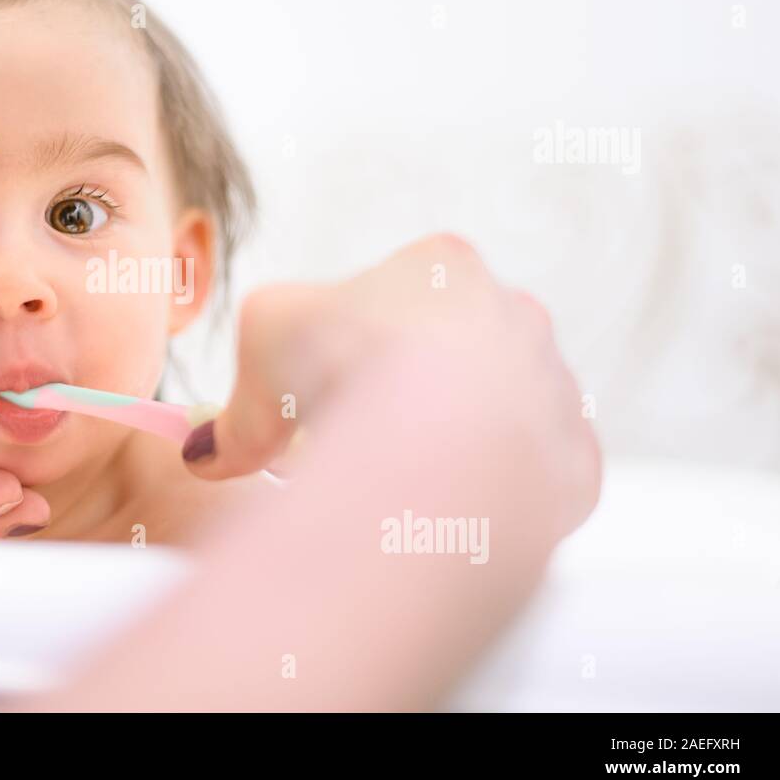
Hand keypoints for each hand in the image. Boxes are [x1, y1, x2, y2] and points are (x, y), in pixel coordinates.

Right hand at [181, 233, 599, 536]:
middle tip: (345, 436)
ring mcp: (553, 390)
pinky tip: (440, 514)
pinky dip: (486, 498)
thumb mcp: (258, 344)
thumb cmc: (347, 363)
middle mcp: (515, 316)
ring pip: (493, 416)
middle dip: (397, 392)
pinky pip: (527, 482)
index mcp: (442, 265)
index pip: (389, 297)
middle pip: (446, 355)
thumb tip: (207, 452)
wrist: (436, 442)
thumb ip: (234, 401)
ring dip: (448, 443)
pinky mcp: (573, 467)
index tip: (310, 387)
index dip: (337, 343)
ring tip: (390, 483)